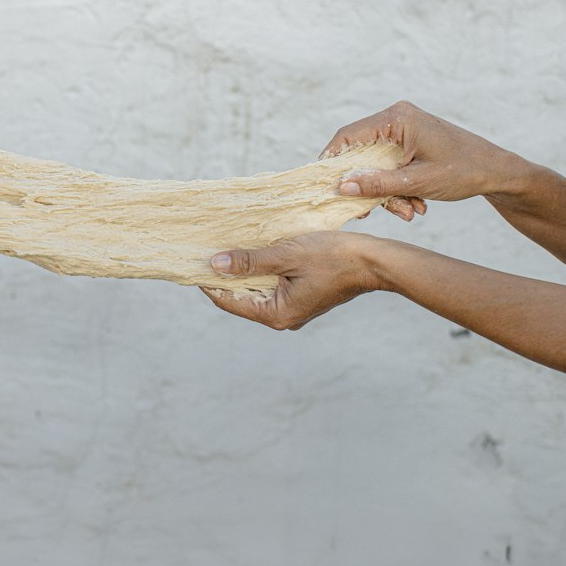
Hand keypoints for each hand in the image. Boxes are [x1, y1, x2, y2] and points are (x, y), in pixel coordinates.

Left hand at [203, 232, 380, 328]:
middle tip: (204, 249)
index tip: (190, 261)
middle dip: (223, 274)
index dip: (207, 281)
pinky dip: (259, 270)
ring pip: (255, 290)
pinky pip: (271, 286)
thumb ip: (250, 261)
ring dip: (242, 270)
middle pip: (239, 296)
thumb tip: (215, 264)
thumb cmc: (334, 257)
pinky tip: (252, 251)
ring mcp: (292, 309)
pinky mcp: (301, 298)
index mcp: (276, 313)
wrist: (374, 262)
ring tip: (225, 247)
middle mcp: (281, 317)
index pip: (227, 300)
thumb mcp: (287, 254)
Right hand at [320, 100, 522, 220]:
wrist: (498, 172)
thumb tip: (341, 187)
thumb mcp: (418, 182)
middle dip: (368, 187)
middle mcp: (396, 119)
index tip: (326, 187)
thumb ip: (379, 184)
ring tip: (409, 212)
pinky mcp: (409, 144)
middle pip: (361, 155)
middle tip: (368, 213)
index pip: (348, 136)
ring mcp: (403, 131)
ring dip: (386, 193)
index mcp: (397, 119)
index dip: (332, 161)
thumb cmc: (464, 171)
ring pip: (375, 166)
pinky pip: (389, 167)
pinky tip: (415, 205)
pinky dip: (397, 188)